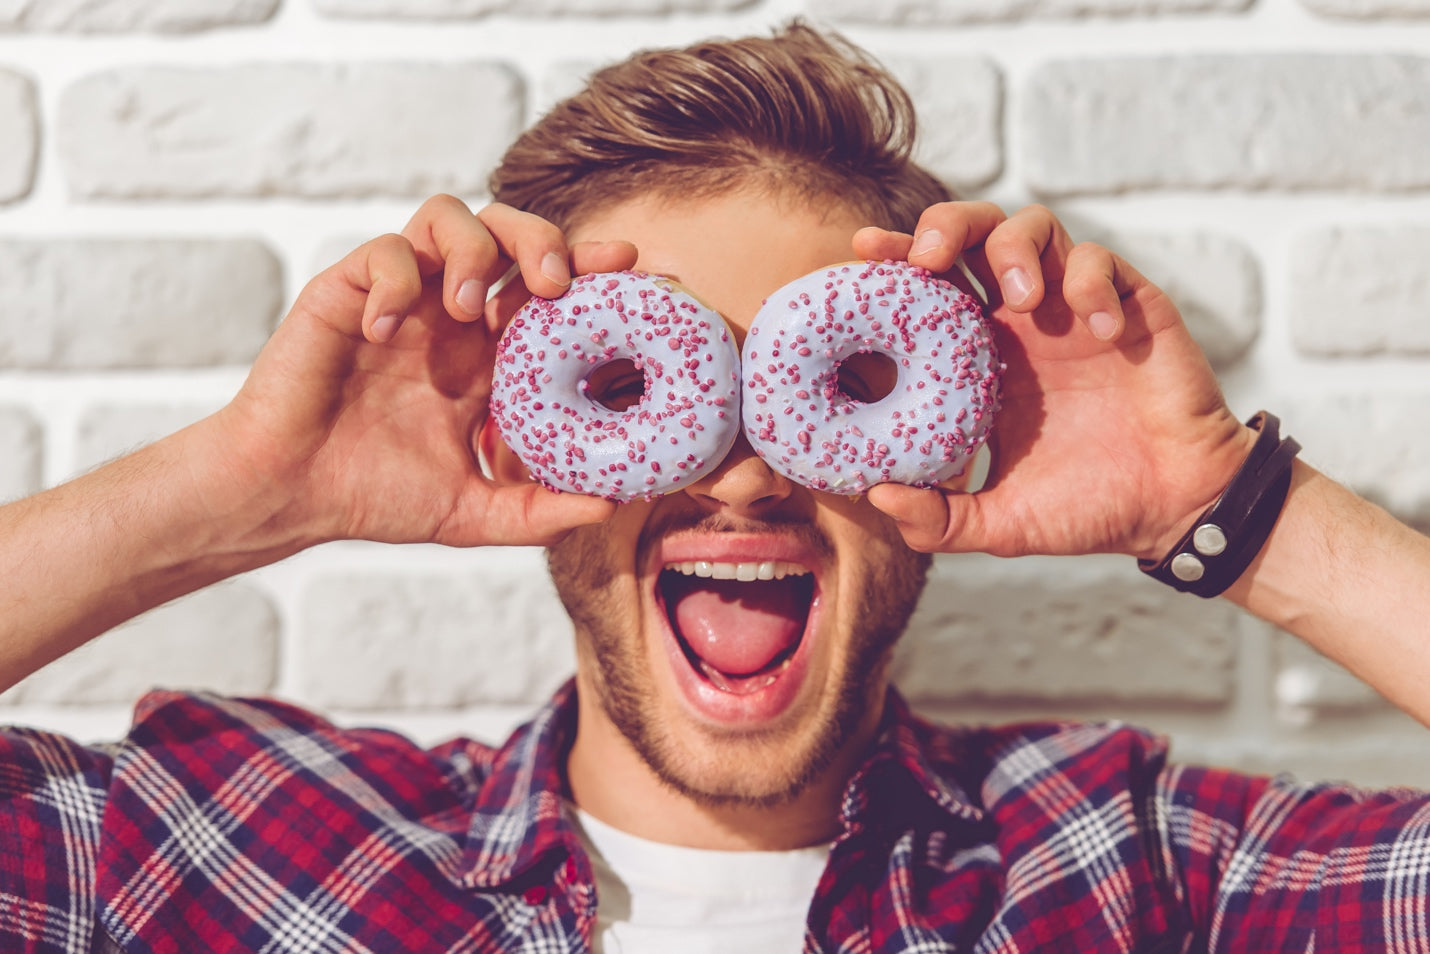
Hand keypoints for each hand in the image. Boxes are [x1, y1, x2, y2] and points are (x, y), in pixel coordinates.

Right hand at [208, 195, 634, 548]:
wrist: (288, 496)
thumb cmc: (373, 497)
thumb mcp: (472, 513)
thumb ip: (538, 511)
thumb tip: (614, 506)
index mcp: (485, 354)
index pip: (546, 290)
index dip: (588, 268)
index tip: (629, 266)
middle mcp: (448, 316)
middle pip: (508, 232)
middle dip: (541, 238)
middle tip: (555, 282)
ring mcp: (399, 299)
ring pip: (448, 216)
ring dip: (472, 250)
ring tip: (469, 308)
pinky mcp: (345, 293)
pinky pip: (383, 253)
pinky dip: (396, 280)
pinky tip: (386, 329)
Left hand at [854, 202, 1254, 560]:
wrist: (1174, 507)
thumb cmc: (1088, 508)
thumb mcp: (1001, 521)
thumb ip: (939, 519)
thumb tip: (875, 496)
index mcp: (981, 355)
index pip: (929, 288)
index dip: (896, 260)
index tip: (862, 252)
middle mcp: (1023, 321)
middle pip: (973, 233)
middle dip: (946, 225)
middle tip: (931, 256)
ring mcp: (1075, 307)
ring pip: (1034, 227)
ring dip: (1017, 247)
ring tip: (1025, 297)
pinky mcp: (1130, 304)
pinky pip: (1101, 261)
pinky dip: (1092, 284)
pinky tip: (1100, 333)